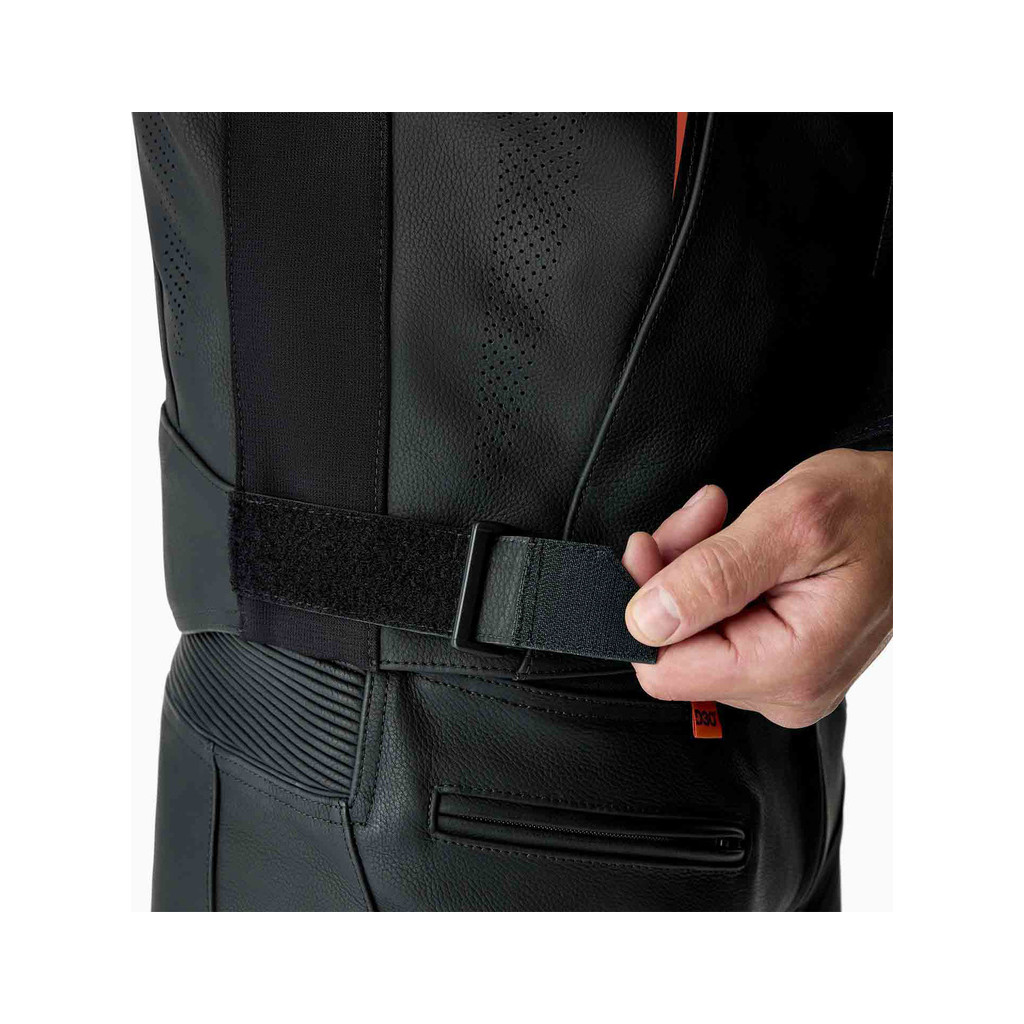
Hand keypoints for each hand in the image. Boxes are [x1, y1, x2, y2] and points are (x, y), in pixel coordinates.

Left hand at [622, 449, 891, 727]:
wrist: (918, 512)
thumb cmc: (875, 509)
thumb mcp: (789, 522)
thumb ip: (713, 575)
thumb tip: (646, 621)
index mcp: (790, 667)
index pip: (667, 670)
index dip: (642, 607)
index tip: (648, 549)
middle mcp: (786, 689)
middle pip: (675, 648)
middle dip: (671, 576)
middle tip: (700, 518)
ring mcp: (784, 679)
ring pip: (691, 633)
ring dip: (689, 568)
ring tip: (718, 519)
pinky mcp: (780, 660)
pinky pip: (716, 627)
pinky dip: (709, 578)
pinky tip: (729, 542)